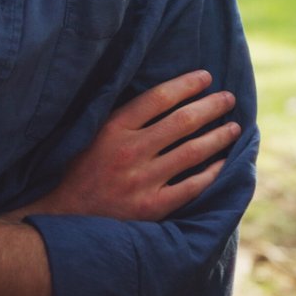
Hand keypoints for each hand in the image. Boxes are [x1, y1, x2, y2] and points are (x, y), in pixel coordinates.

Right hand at [9, 70, 239, 221]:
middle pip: (182, 121)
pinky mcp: (150, 207)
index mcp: (113, 129)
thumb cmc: (77, 172)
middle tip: (229, 98)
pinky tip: (224, 163)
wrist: (62, 219)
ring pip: (192, 152)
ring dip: (218, 137)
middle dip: (211, 106)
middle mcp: (129, 152)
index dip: (186, 84)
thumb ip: (122, 118)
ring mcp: (142, 181)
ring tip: (234, 127)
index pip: (159, 98)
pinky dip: (212, 173)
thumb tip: (162, 96)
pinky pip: (191, 187)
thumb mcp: (91, 135)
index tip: (206, 77)